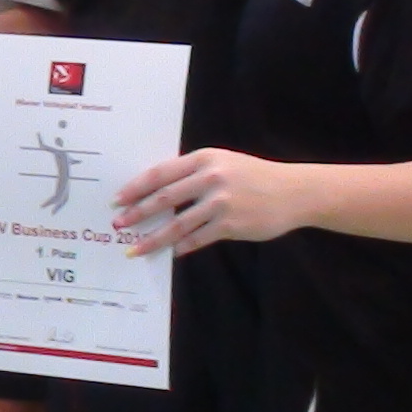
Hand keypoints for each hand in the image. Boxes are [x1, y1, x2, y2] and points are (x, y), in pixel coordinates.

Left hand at [116, 146, 314, 255]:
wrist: (294, 192)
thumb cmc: (253, 176)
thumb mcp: (222, 164)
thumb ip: (192, 174)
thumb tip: (155, 192)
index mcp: (204, 159)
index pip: (160, 173)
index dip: (135, 187)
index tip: (116, 200)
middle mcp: (211, 178)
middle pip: (164, 199)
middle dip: (137, 213)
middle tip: (118, 225)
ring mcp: (222, 203)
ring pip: (178, 224)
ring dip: (153, 238)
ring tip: (134, 248)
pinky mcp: (232, 224)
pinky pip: (198, 239)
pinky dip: (181, 247)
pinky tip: (169, 253)